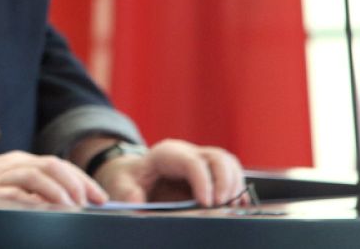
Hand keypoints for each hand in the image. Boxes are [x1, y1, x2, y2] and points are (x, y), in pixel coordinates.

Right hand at [0, 150, 107, 206]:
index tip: (100, 197)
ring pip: (36, 175)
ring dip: (59, 191)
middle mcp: (10, 164)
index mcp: (18, 160)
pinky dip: (34, 201)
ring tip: (73, 207)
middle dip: (76, 183)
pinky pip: (14, 193)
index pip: (58, 164)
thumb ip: (34, 189)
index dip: (82, 179)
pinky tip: (46, 211)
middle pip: (51, 165)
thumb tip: (71, 204)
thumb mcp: (7, 182)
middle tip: (91, 203)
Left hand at [94, 138, 245, 206]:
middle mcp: (188, 153)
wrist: (136, 176)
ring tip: (231, 206)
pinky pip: (232, 173)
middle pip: (217, 158)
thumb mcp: (122, 184)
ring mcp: (201, 160)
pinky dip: (237, 188)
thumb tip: (135, 200)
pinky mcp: (211, 171)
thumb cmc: (130, 180)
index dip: (203, 182)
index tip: (206, 204)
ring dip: (234, 185)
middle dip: (224, 182)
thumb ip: (127, 192)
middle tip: (222, 206)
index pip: (192, 162)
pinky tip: (237, 204)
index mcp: (167, 153)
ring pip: (229, 163)